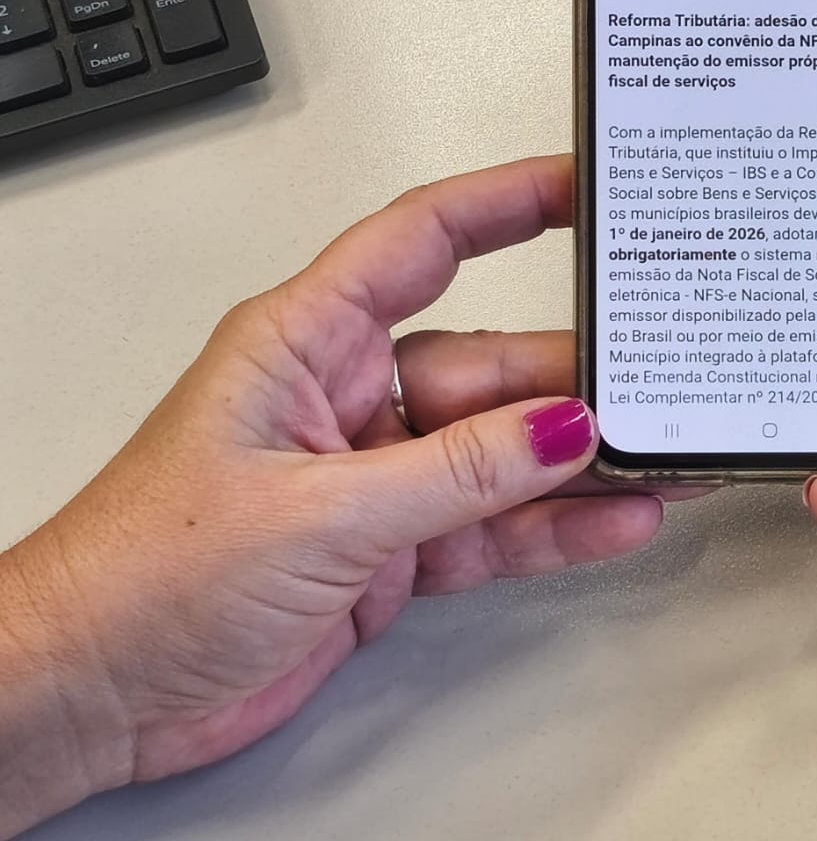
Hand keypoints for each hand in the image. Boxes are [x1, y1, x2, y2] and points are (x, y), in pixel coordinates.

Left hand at [0, 156, 668, 831]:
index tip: (581, 185)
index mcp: (306, 341)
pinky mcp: (390, 546)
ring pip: (503, 450)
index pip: (422, 241)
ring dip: (580, 459)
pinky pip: (493, 522)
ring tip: (661, 454)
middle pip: (490, 363)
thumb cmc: (141, 574)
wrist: (93, 694)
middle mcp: (347, 395)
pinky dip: (552, 524)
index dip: (504, 202)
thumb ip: (456, 473)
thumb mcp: (318, 513)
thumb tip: (563, 430)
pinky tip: (611, 518)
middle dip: (575, 375)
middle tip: (660, 376)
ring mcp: (375, 474)